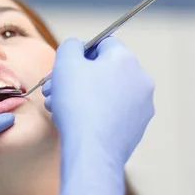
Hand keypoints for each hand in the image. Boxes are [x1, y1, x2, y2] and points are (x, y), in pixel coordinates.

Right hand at [43, 38, 154, 194]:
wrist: (91, 151)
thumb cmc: (78, 104)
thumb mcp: (65, 63)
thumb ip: (70, 46)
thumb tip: (76, 46)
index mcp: (126, 60)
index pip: (104, 44)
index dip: (80, 52)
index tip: (63, 66)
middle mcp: (140, 81)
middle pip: (104, 71)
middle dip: (76, 77)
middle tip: (53, 89)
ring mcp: (141, 107)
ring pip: (106, 93)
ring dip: (81, 96)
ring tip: (57, 107)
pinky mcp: (136, 129)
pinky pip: (112, 114)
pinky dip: (93, 114)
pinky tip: (74, 122)